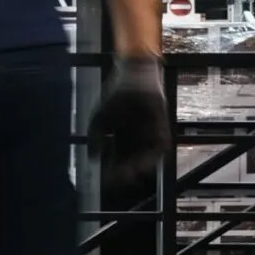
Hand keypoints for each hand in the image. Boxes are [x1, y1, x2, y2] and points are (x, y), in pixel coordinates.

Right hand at [88, 54, 167, 190]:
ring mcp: (149, 131)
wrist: (134, 73)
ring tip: (131, 175)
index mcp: (122, 135)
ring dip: (140, 167)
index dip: (112, 170)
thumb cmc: (116, 93)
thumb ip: (95, 138)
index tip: (104, 180)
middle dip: (125, 173)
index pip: (117, 158)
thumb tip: (93, 158)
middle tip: (118, 181)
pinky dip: (153, 155)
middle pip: (132, 160)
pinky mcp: (161, 125)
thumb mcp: (99, 118)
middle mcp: (137, 136)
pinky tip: (144, 162)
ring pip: (147, 156)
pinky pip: (160, 145)